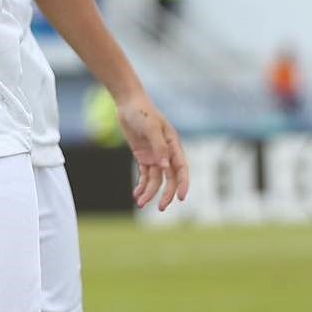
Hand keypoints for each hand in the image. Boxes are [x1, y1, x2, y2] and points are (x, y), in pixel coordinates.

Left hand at [117, 91, 187, 210]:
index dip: (183, 184)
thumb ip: (159, 146)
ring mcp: (155, 156)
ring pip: (156, 179)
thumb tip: (164, 166)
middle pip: (170, 179)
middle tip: (160, 208)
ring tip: (141, 203)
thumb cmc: (142, 112)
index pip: (182, 169)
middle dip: (166, 194)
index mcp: (174, 145)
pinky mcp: (143, 156)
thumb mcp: (151, 127)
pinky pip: (144, 175)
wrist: (128, 103)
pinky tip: (137, 195)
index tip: (182, 198)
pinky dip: (141, 185)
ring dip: (150, 192)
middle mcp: (166, 153)